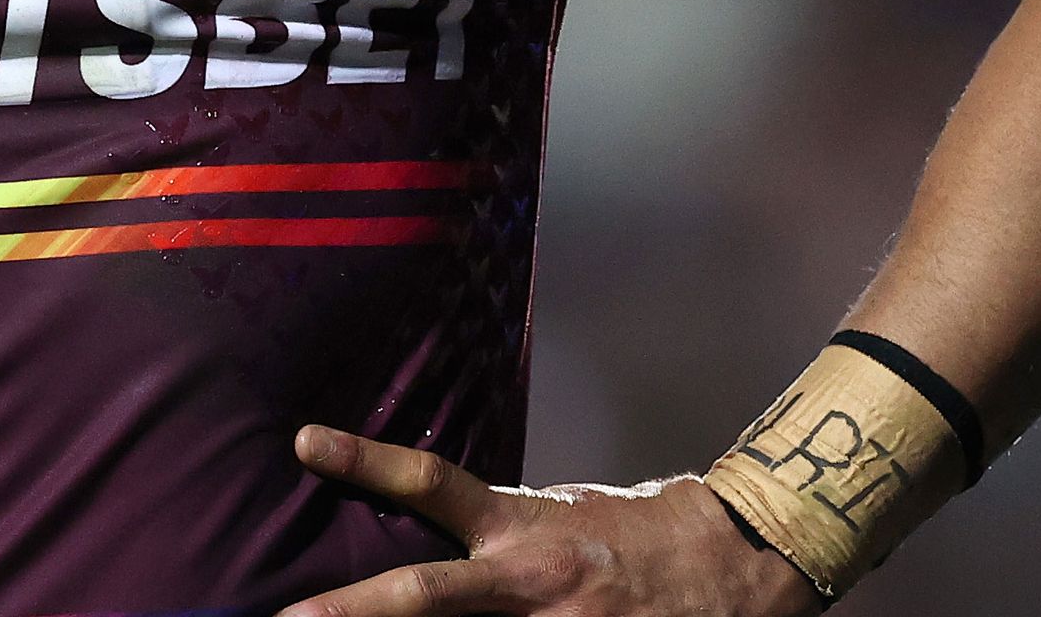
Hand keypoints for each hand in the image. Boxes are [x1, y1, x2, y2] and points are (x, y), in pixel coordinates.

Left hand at [282, 427, 820, 616]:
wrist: (736, 565)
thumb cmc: (636, 534)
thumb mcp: (555, 513)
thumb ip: (491, 531)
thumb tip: (424, 528)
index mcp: (519, 533)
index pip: (431, 484)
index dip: (366, 461)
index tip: (304, 441)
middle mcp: (529, 586)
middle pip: (422, 598)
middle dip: (349, 613)